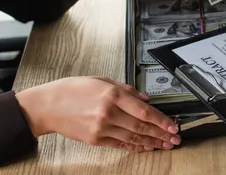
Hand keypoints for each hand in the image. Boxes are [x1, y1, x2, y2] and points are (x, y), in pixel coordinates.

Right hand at [15, 77, 180, 151]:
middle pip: (142, 126)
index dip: (161, 120)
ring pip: (133, 137)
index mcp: (112, 94)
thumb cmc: (73, 90)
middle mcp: (108, 112)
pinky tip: (146, 147)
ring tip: (165, 145)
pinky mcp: (95, 139)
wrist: (48, 106)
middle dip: (161, 133)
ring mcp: (102, 127)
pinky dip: (135, 146)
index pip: (144, 110)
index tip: (173, 125)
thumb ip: (127, 90)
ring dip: (152, 142)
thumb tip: (146, 98)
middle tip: (175, 138)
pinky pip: (120, 144)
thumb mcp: (102, 80)